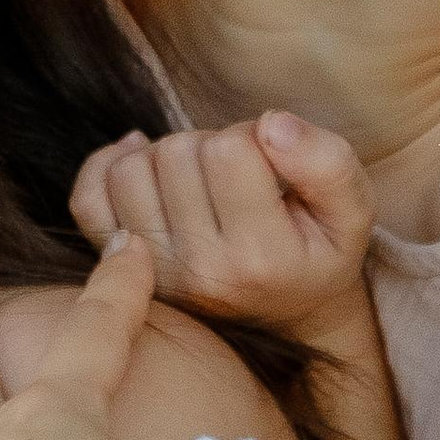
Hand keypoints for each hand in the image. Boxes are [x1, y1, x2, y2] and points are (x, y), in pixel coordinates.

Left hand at [68, 111, 375, 335]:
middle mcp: (199, 272)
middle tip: (239, 174)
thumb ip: (326, 162)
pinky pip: (87, 198)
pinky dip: (110, 166)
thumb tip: (272, 123)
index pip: (231, 148)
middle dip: (210, 145)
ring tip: (204, 179)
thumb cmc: (318, 249)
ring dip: (166, 156)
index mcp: (259, 257)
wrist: (289, 316)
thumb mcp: (351, 210)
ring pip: (131, 167)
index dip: (252, 134)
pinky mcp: (121, 270)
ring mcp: (153, 274)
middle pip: (177, 152)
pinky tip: (147, 163)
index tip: (272, 162)